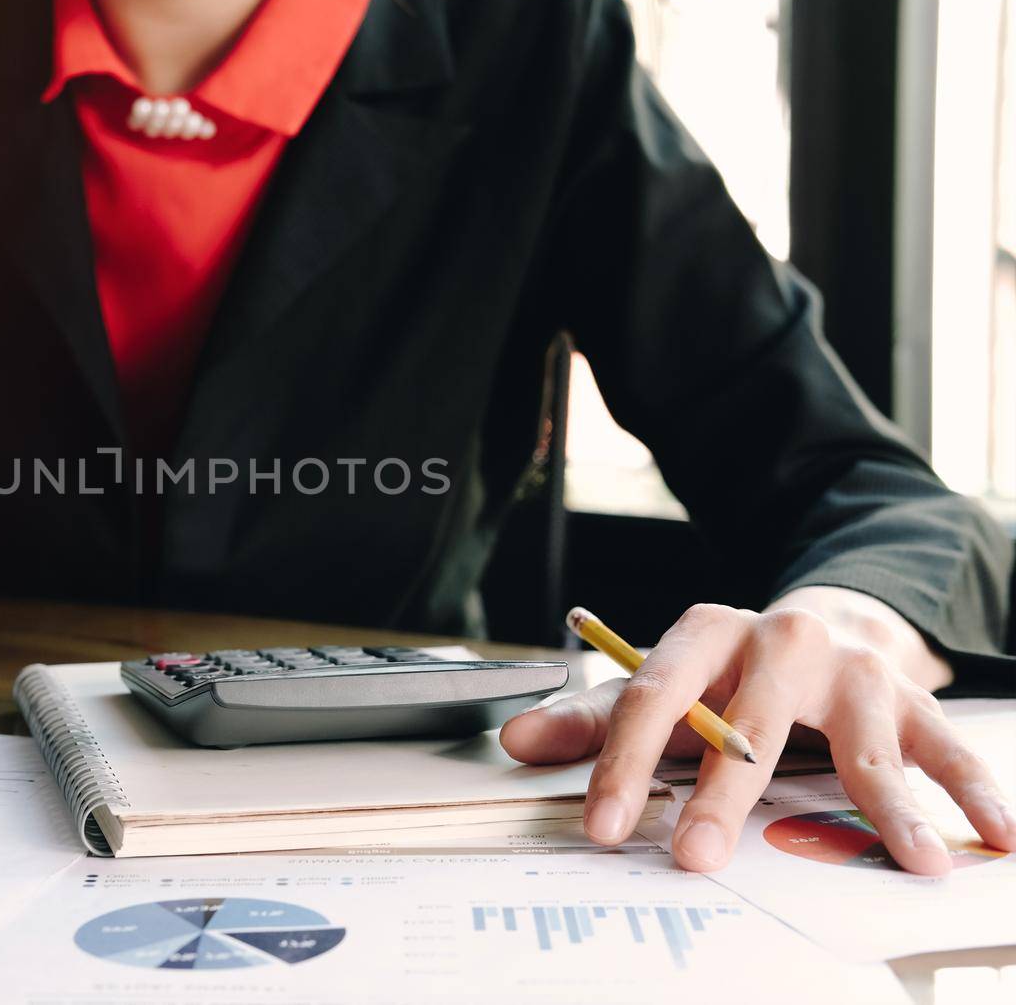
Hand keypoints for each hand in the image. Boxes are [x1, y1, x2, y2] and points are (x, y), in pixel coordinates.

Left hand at [500, 590, 1015, 874]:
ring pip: (862, 740)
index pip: (654, 699)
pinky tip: (996, 835)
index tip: (602, 825)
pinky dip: (973, 790)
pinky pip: (944, 747)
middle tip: (699, 860)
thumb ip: (591, 720)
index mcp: (703, 633)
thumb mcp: (659, 684)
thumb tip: (513, 743)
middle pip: (748, 725)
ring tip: (913, 860)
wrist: (822, 620)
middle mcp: (778, 639)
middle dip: (724, 799)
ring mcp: (850, 667)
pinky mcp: (906, 694)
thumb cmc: (726, 670)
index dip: (622, 764)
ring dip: (889, 806)